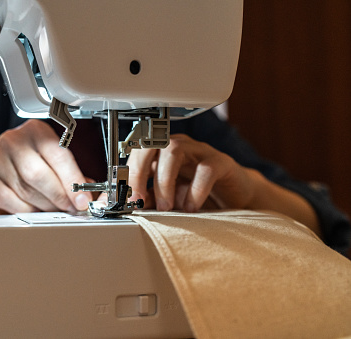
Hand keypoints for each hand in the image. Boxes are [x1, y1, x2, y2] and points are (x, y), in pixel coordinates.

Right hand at [0, 119, 91, 214]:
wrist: (7, 169)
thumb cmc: (39, 164)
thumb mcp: (58, 161)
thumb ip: (75, 176)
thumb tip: (92, 197)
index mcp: (36, 130)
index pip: (57, 155)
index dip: (72, 181)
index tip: (82, 199)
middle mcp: (13, 140)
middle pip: (37, 174)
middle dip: (58, 196)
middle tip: (70, 208)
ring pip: (25, 190)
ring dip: (45, 205)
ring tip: (56, 208)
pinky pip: (9, 201)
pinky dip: (26, 210)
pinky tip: (35, 209)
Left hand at [127, 133, 319, 234]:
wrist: (236, 197)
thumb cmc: (199, 194)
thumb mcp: (168, 198)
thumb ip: (150, 199)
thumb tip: (130, 205)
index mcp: (161, 153)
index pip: (137, 151)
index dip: (128, 173)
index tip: (126, 199)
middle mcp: (178, 146)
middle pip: (150, 142)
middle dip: (139, 170)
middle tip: (140, 199)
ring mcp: (199, 151)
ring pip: (174, 150)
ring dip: (164, 181)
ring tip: (166, 207)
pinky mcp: (221, 162)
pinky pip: (205, 169)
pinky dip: (195, 190)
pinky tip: (191, 207)